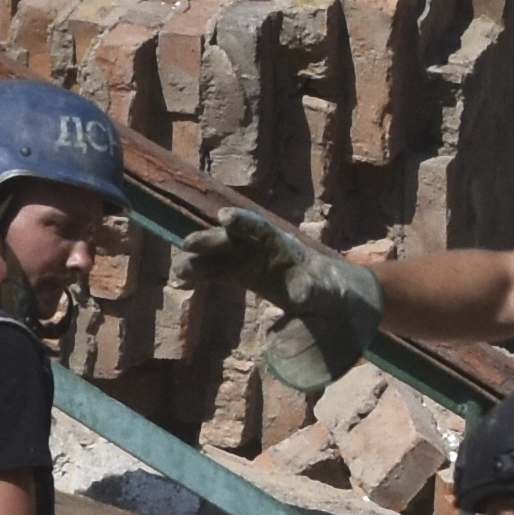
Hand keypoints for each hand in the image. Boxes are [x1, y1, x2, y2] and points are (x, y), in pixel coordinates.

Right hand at [200, 207, 385, 372]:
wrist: (334, 296)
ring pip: (220, 255)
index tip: (225, 218)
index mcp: (288, 249)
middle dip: (212, 239)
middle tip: (188, 243)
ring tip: (178, 273)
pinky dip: (201, 274)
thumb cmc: (333, 292)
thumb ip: (316, 291)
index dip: (245, 223)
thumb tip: (303, 294)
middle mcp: (265, 248)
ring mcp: (251, 258)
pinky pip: (217, 270)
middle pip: (235, 239)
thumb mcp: (329, 293)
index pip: (264, 231)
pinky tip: (182, 283)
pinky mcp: (243, 272)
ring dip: (199, 261)